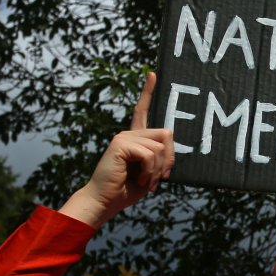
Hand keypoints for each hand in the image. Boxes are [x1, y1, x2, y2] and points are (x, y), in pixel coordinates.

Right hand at [59, 72, 174, 227]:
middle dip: (170, 159)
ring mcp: (124, 137)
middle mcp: (129, 134)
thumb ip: (159, 157)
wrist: (105, 201)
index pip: (141, 111)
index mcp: (135, 139)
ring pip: (160, 147)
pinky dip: (150, 171)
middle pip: (166, 133)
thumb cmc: (126, 190)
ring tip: (146, 182)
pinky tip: (140, 180)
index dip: (147, 92)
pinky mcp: (120, 144)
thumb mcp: (150, 172)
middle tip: (159, 178)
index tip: (152, 73)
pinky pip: (150, 154)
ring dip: (158, 170)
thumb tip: (169, 146)